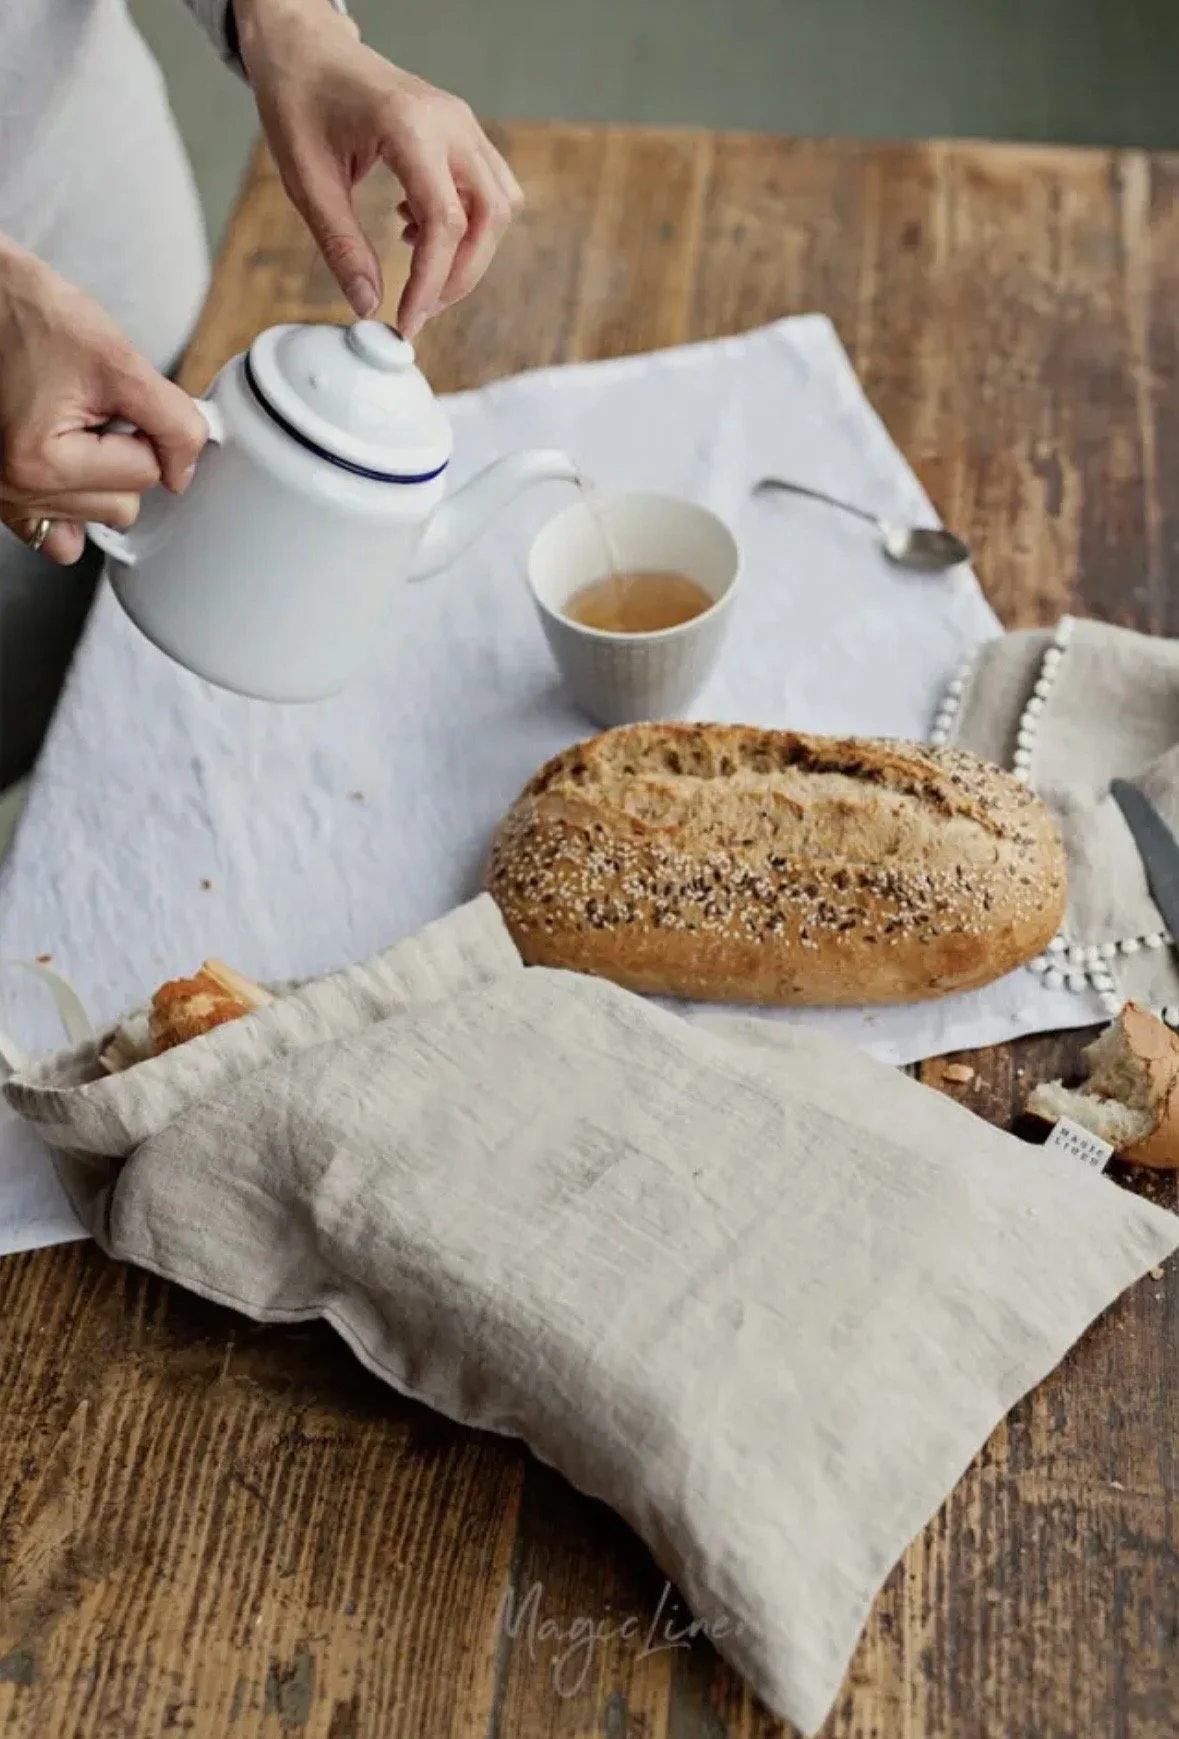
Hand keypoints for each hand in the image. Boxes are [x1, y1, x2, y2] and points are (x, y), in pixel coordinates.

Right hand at [0, 240, 208, 564]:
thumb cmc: (32, 317)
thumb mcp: (118, 360)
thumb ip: (172, 421)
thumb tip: (185, 473)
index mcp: (39, 462)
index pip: (145, 473)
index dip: (143, 430)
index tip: (112, 398)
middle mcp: (14, 491)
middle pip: (122, 505)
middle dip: (121, 456)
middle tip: (88, 410)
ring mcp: (5, 500)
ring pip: (99, 517)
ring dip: (98, 475)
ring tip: (67, 427)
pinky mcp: (3, 501)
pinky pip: (59, 538)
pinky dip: (74, 506)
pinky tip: (65, 466)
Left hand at [236, 0, 523, 338]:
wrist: (305, 47)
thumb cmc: (300, 99)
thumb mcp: (306, 180)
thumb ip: (340, 245)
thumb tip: (367, 305)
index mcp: (409, 126)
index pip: (445, 221)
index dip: (432, 283)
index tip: (408, 322)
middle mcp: (449, 122)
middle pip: (489, 217)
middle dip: (461, 275)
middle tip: (421, 309)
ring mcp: (462, 123)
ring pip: (500, 205)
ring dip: (472, 252)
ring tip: (421, 271)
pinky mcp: (462, 133)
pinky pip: (490, 190)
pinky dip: (468, 225)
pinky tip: (418, 230)